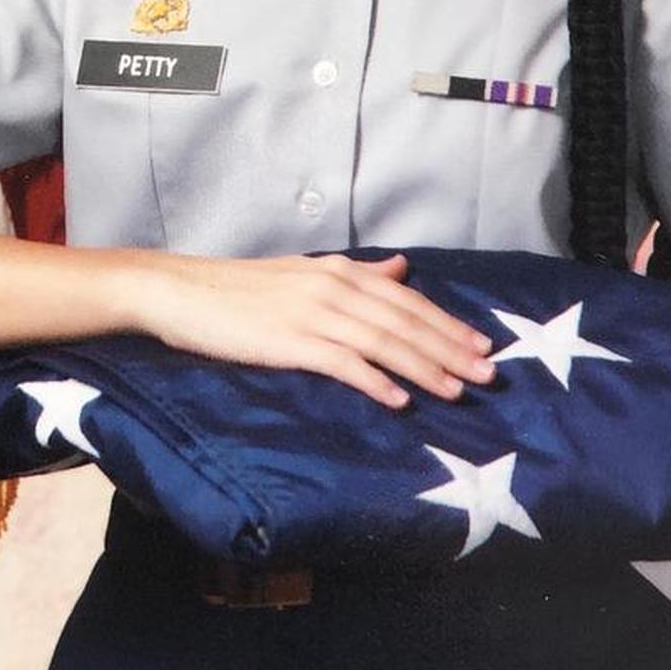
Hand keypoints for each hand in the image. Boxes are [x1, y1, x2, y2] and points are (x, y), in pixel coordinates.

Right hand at [134, 251, 494, 408]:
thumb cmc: (242, 287)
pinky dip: (373, 380)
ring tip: (457, 391)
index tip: (483, 346)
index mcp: (341, 271)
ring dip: (423, 368)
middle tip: (488, 375)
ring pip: (382, 342)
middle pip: (404, 321)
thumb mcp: (306, 272)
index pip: (407, 300)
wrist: (182, 291)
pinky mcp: (288, 341)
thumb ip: (358, 273)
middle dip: (450, 349)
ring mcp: (311, 314)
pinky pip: (341, 363)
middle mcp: (333, 287)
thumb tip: (401, 269)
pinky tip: (398, 400)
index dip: (448, 324)